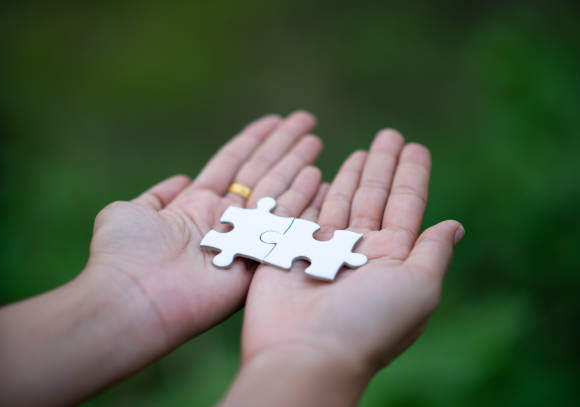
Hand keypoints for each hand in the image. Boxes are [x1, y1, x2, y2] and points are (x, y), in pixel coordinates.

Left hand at [84, 111, 323, 347]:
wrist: (132, 297)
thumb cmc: (123, 255)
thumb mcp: (130, 213)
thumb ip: (157, 195)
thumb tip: (179, 179)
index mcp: (195, 206)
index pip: (232, 164)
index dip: (254, 140)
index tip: (275, 120)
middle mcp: (224, 219)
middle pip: (260, 173)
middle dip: (283, 147)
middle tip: (306, 121)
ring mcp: (243, 238)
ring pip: (275, 192)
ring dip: (296, 166)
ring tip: (315, 140)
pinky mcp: (257, 260)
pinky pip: (283, 225)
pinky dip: (300, 200)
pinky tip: (317, 176)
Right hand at [225, 129, 463, 405]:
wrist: (305, 352)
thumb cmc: (367, 323)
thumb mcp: (418, 288)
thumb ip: (432, 252)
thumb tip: (454, 226)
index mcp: (393, 260)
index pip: (406, 206)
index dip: (411, 175)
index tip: (416, 147)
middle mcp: (360, 252)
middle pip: (374, 198)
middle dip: (383, 166)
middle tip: (389, 134)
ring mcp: (323, 251)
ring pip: (341, 202)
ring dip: (352, 175)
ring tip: (362, 150)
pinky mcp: (289, 250)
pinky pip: (303, 213)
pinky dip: (311, 192)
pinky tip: (320, 172)